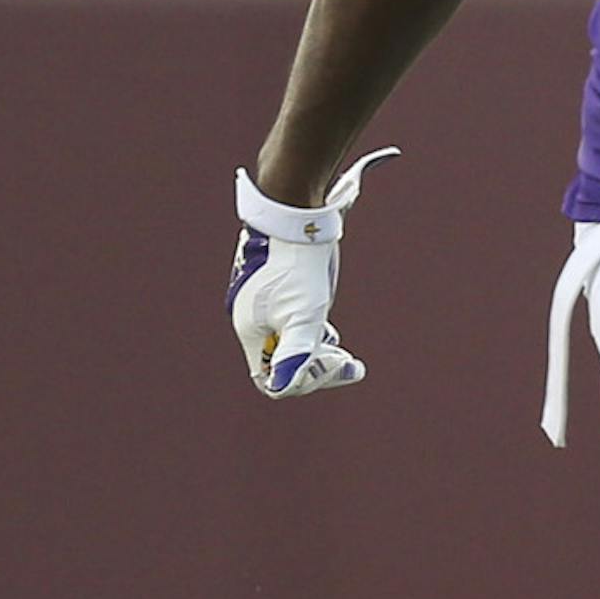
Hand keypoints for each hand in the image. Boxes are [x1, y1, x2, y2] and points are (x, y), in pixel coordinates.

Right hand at [227, 148, 397, 398]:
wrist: (294, 211)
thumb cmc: (299, 265)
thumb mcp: (304, 313)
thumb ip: (296, 352)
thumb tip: (283, 387)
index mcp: (250, 330)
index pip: (272, 379)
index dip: (305, 380)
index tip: (338, 362)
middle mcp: (250, 319)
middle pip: (280, 363)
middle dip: (316, 367)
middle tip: (350, 362)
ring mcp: (261, 302)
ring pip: (286, 342)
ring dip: (315, 350)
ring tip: (339, 347)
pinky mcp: (273, 286)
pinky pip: (288, 321)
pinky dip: (309, 329)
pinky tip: (327, 327)